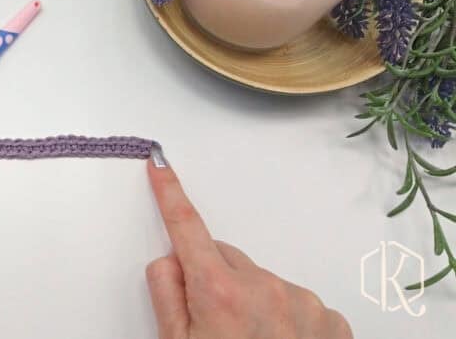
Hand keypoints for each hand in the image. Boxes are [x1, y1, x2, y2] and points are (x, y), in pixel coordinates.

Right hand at [145, 150, 352, 338]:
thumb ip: (167, 295)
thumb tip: (170, 261)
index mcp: (219, 291)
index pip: (187, 227)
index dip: (169, 193)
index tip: (159, 164)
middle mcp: (264, 287)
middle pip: (223, 258)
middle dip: (212, 278)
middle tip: (210, 323)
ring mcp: (301, 301)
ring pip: (260, 280)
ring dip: (250, 301)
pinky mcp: (328, 318)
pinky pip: (294, 300)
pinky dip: (282, 317)